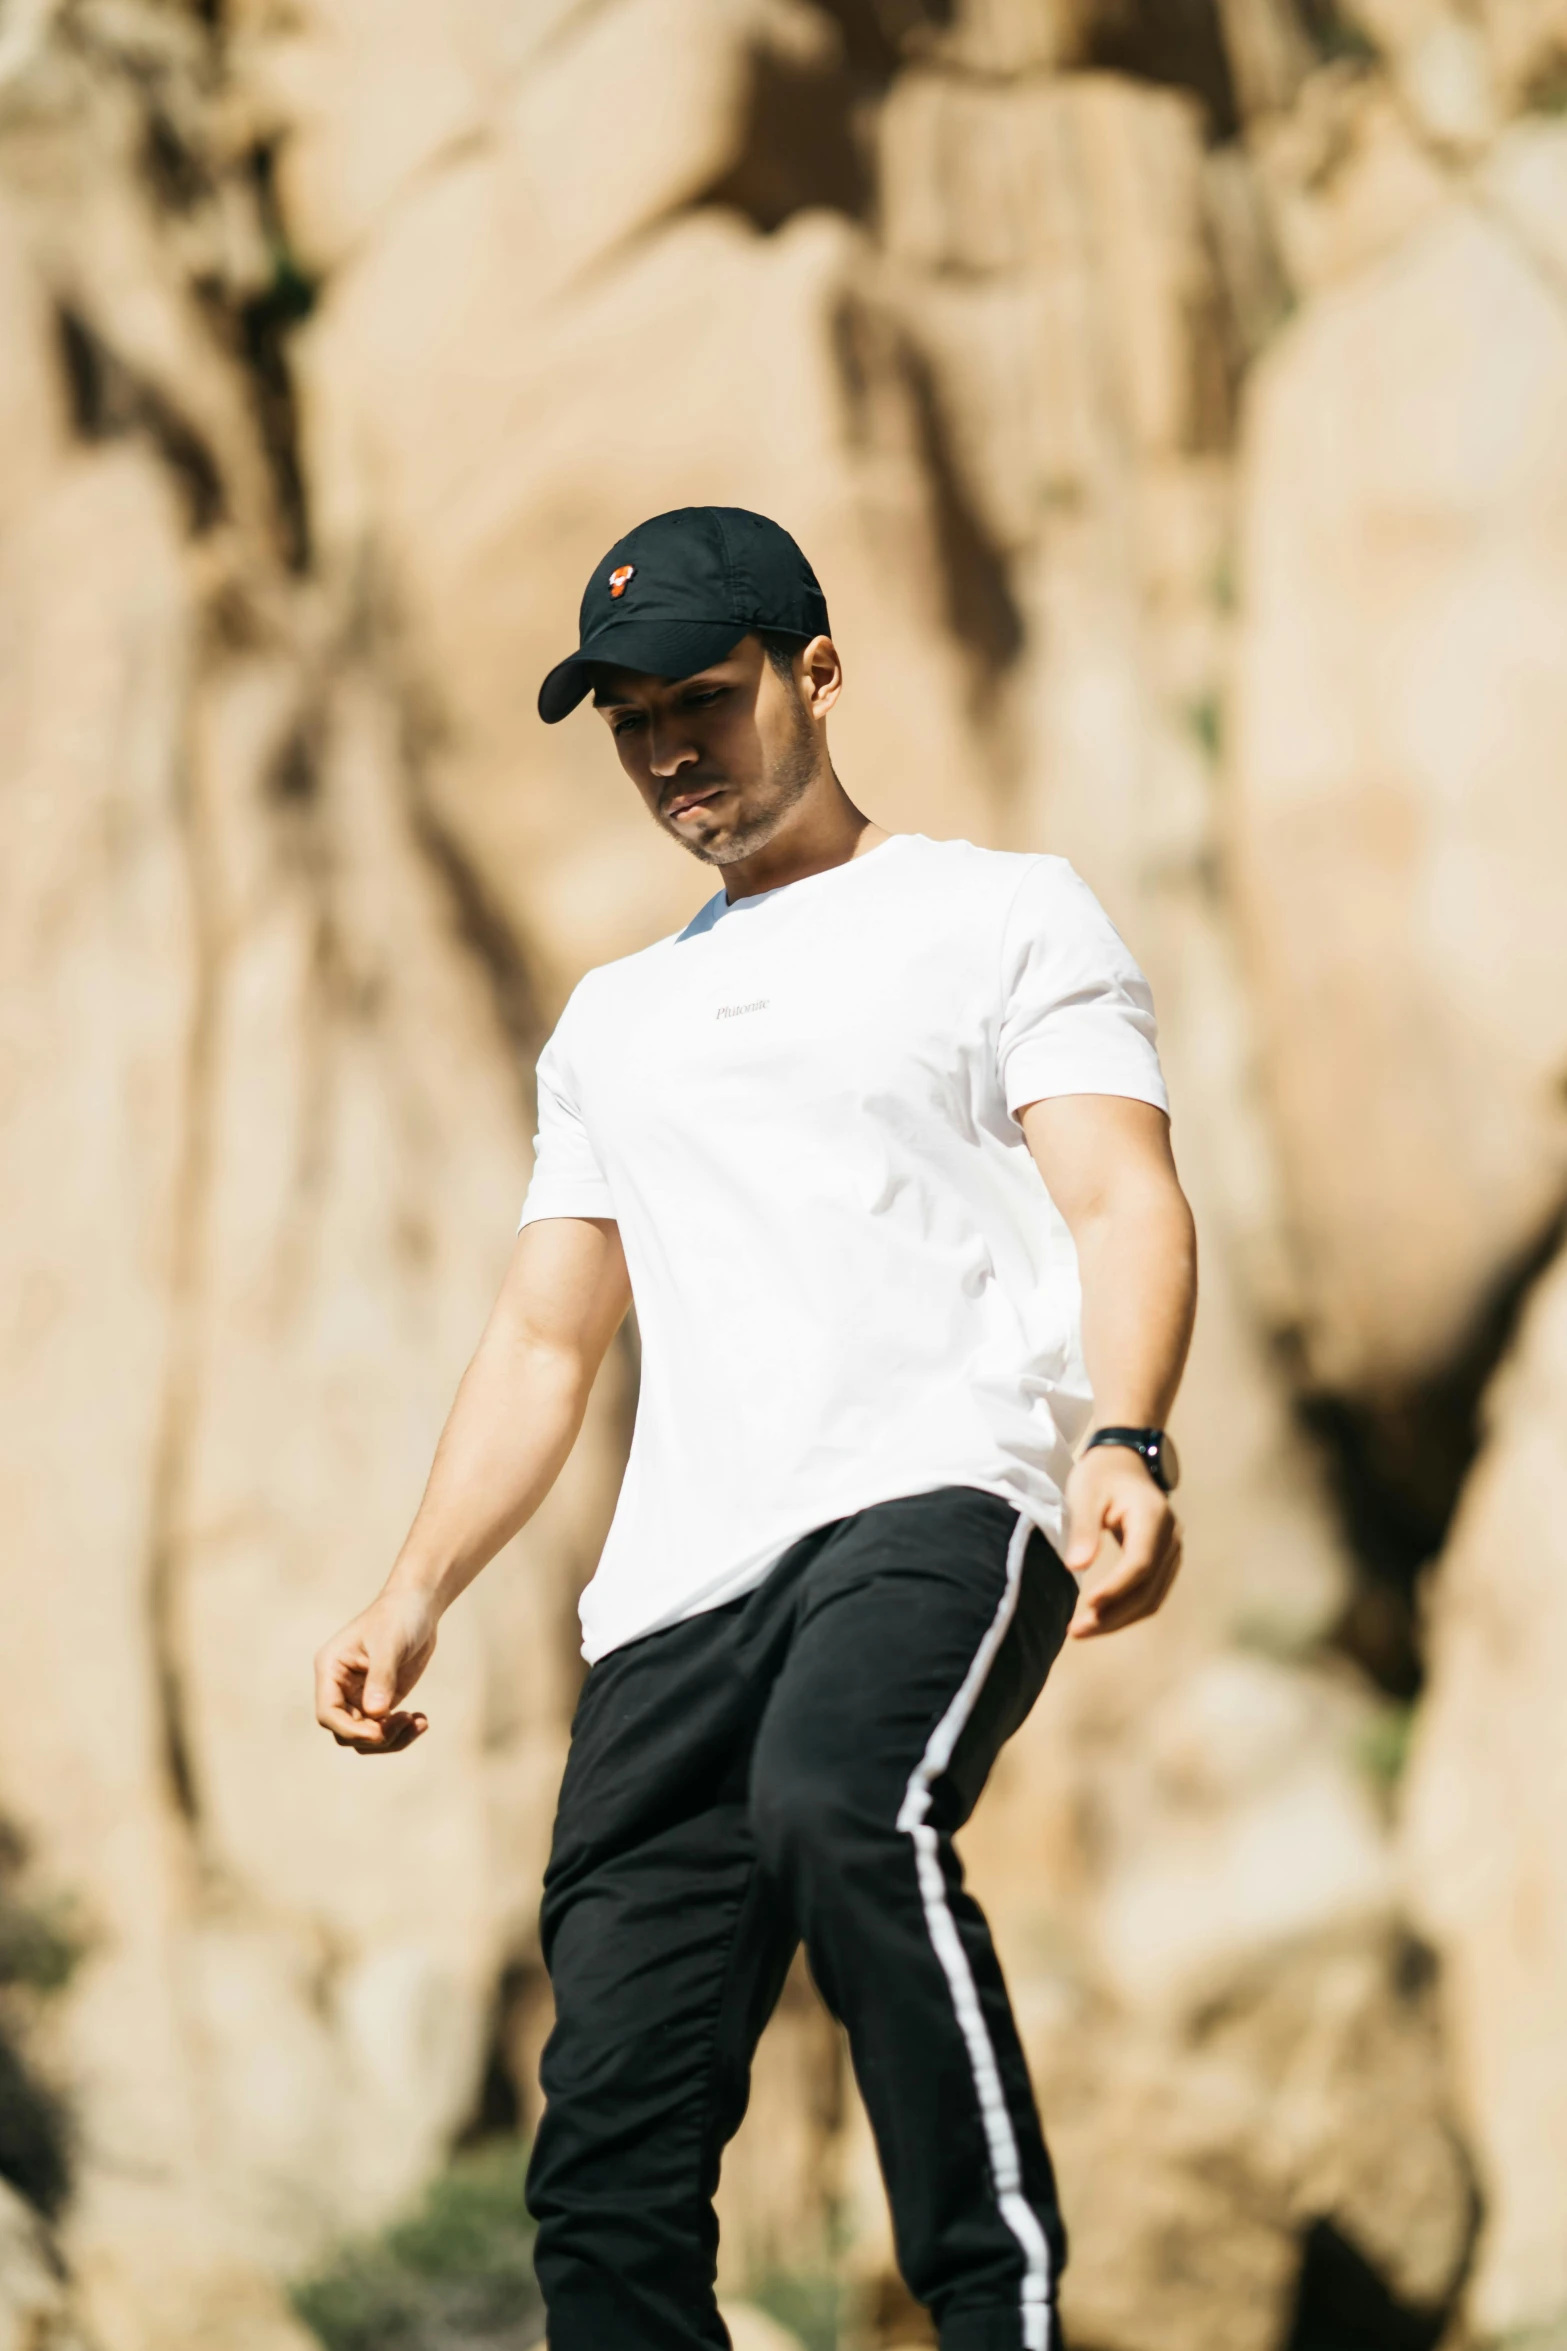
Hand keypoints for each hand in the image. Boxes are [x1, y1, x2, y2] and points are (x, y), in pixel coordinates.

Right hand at [314, 1586, 439, 1752]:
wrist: (418, 1605)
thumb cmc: (399, 1616)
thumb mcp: (389, 1643)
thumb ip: (381, 1677)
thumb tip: (375, 1713)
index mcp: (331, 1670)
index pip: (328, 1713)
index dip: (350, 1730)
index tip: (380, 1731)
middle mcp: (340, 1687)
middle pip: (346, 1732)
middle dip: (376, 1736)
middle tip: (407, 1720)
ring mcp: (359, 1696)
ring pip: (366, 1737)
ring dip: (392, 1738)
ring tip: (419, 1723)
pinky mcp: (380, 1700)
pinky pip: (384, 1730)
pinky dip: (402, 1732)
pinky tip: (422, 1720)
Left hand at [1063, 1445, 1182, 1638]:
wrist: (1125, 1462)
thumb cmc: (1101, 1475)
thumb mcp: (1085, 1493)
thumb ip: (1083, 1529)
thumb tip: (1076, 1568)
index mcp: (1153, 1517)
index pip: (1140, 1563)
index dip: (1116, 1588)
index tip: (1088, 1606)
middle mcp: (1170, 1538)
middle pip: (1148, 1588)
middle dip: (1114, 1614)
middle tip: (1076, 1631)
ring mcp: (1172, 1552)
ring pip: (1152, 1597)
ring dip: (1119, 1619)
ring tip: (1083, 1630)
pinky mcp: (1165, 1562)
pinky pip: (1151, 1593)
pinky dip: (1127, 1611)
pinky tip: (1100, 1620)